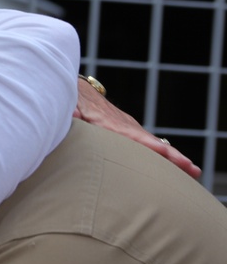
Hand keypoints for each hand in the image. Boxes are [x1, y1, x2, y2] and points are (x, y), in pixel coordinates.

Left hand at [74, 78, 199, 178]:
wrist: (82, 92)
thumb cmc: (75, 103)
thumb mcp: (72, 107)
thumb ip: (72, 113)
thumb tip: (72, 115)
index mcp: (109, 123)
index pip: (131, 135)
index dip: (145, 143)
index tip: (162, 151)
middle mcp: (125, 126)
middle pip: (150, 141)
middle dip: (170, 155)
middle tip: (189, 167)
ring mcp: (129, 128)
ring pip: (154, 144)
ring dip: (173, 157)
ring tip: (193, 171)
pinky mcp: (129, 132)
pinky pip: (149, 144)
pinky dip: (165, 153)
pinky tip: (178, 165)